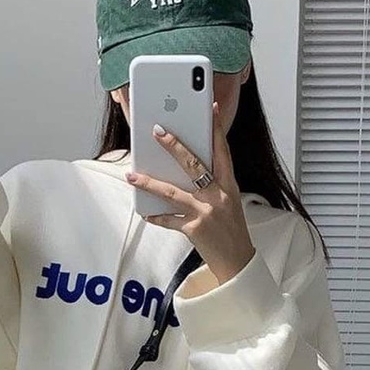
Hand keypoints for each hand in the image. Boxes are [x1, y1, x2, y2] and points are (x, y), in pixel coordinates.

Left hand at [126, 101, 255, 284]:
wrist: (237, 260)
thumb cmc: (231, 229)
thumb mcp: (228, 201)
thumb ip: (212, 184)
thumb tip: (186, 169)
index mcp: (229, 185)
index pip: (223, 151)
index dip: (217, 129)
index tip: (212, 108)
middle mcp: (218, 195)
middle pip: (193, 165)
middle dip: (174, 146)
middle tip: (157, 131)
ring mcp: (205, 212)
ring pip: (173, 192)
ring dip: (150, 182)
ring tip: (133, 175)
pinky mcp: (194, 229)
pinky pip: (169, 220)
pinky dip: (156, 216)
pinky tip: (145, 212)